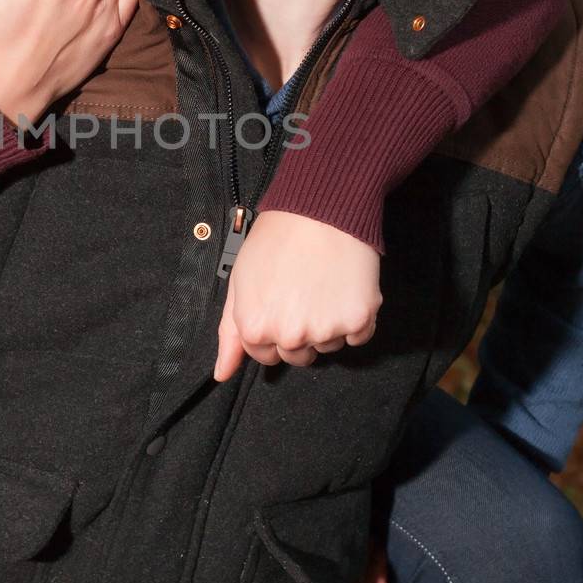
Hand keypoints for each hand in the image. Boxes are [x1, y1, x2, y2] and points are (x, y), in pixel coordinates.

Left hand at [213, 210, 380, 376]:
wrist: (320, 210)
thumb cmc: (277, 239)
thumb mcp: (239, 281)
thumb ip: (230, 332)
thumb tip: (223, 373)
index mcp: (256, 328)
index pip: (265, 355)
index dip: (272, 329)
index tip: (279, 305)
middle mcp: (290, 336)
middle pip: (298, 355)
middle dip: (299, 331)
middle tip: (301, 293)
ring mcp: (326, 330)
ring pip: (328, 345)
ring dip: (328, 324)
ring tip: (322, 286)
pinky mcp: (359, 319)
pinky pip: (359, 336)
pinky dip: (355, 319)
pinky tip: (343, 290)